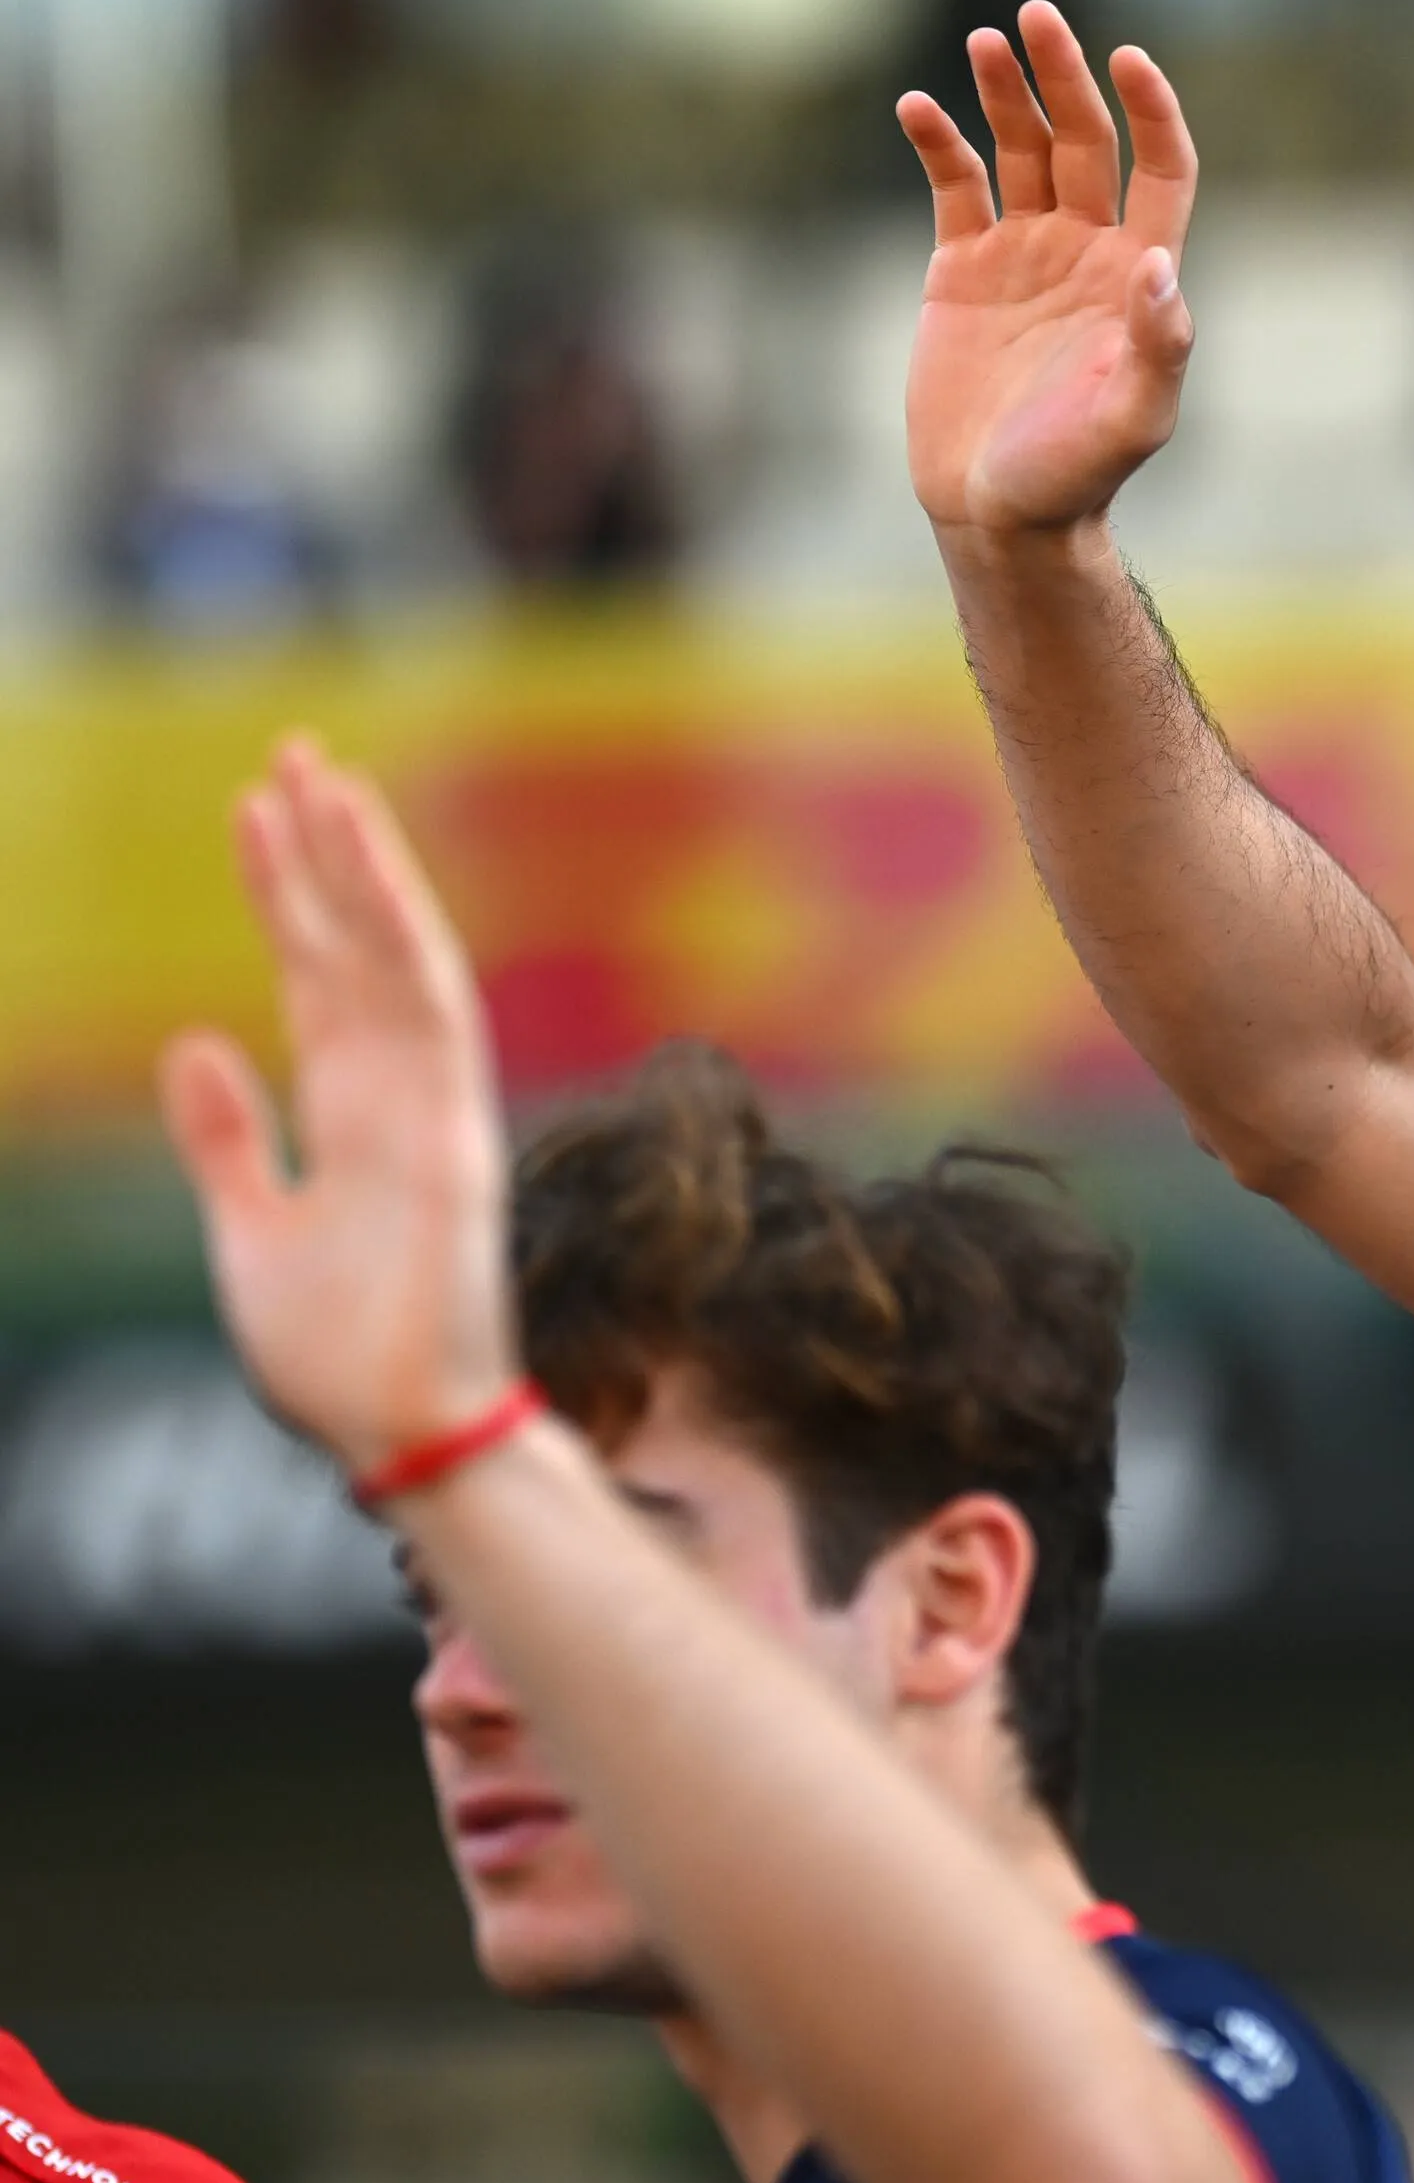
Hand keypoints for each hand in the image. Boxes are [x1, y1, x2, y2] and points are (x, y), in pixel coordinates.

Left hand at [160, 738, 521, 1476]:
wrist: (393, 1432)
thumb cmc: (332, 1357)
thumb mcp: (247, 1232)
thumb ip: (226, 1138)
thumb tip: (194, 1038)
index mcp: (351, 1119)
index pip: (315, 980)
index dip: (284, 897)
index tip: (255, 813)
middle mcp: (396, 1097)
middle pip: (356, 948)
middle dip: (324, 851)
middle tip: (292, 750)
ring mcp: (431, 1108)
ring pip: (396, 957)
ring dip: (362, 866)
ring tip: (321, 774)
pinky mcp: (450, 1131)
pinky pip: (429, 1010)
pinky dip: (400, 931)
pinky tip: (368, 867)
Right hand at [899, 3, 1200, 535]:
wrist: (999, 512)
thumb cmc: (1075, 476)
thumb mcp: (1132, 422)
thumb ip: (1159, 349)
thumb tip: (1162, 267)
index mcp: (1138, 276)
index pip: (1160, 168)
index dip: (1151, 112)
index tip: (1128, 60)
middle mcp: (1086, 251)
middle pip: (1084, 140)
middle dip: (1064, 78)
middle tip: (1036, 19)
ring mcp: (1024, 253)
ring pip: (1020, 148)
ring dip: (1005, 94)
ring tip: (985, 44)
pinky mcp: (962, 268)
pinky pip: (955, 184)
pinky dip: (939, 142)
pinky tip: (921, 108)